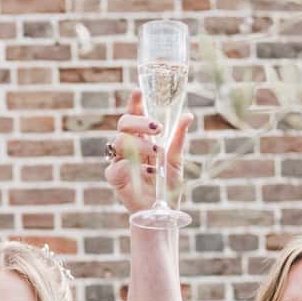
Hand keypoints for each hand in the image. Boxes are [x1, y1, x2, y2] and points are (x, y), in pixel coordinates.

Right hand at [104, 95, 191, 214]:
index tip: (138, 91)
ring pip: (120, 141)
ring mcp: (119, 160)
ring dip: (141, 145)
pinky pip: (118, 165)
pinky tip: (148, 173)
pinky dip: (134, 167)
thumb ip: (178, 137)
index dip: (134, 102)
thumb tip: (187, 116)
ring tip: (157, 155)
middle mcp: (128, 145)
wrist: (162, 209)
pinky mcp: (114, 176)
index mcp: (141, 137)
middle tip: (158, 128)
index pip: (134, 115)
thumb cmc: (167, 183)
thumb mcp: (176, 158)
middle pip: (123, 123)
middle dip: (140, 122)